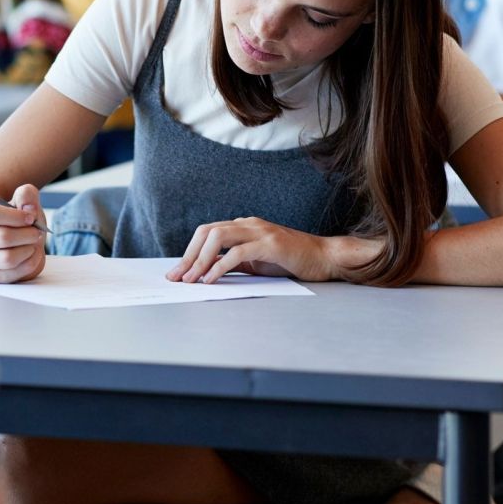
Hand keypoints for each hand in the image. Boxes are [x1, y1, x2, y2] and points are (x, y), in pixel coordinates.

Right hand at [0, 184, 47, 282]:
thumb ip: (27, 195)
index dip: (15, 215)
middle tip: (36, 232)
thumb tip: (29, 208)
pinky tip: (32, 255)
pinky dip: (30, 263)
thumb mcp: (25, 203)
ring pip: (8, 258)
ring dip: (28, 250)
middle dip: (28, 234)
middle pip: (3, 237)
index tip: (30, 217)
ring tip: (33, 244)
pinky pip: (14, 273)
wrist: (20, 242)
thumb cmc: (20, 222)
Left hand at [166, 217, 335, 283]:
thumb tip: (205, 272)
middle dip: (188, 255)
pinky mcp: (270, 244)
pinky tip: (211, 279)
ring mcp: (260, 231)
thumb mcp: (256, 263)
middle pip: (207, 231)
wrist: (325, 257)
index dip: (189, 252)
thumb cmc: (291, 261)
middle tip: (177, 277)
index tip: (177, 273)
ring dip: (200, 259)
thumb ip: (233, 263)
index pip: (207, 232)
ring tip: (191, 279)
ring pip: (218, 236)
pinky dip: (220, 266)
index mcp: (244, 226)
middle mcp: (249, 224)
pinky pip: (237, 252)